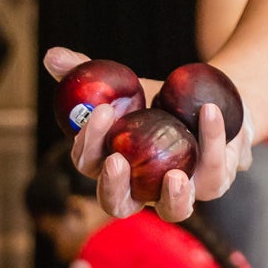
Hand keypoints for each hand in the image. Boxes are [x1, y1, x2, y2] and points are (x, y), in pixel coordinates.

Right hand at [44, 47, 254, 222]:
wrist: (212, 101)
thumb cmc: (161, 103)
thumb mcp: (126, 86)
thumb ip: (87, 74)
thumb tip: (53, 56)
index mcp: (113, 167)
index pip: (89, 165)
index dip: (88, 144)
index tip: (100, 112)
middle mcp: (142, 189)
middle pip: (119, 204)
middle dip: (113, 187)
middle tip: (116, 160)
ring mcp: (180, 192)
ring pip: (174, 211)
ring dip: (173, 196)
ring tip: (174, 175)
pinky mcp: (214, 182)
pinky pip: (214, 168)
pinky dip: (212, 139)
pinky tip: (209, 110)